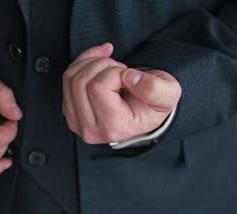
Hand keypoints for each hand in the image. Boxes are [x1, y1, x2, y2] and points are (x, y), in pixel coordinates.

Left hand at [62, 43, 180, 143]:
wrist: (144, 108)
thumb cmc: (154, 102)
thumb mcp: (168, 94)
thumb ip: (154, 88)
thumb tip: (129, 77)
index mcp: (114, 128)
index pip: (98, 88)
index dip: (114, 72)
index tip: (129, 76)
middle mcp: (91, 129)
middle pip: (80, 82)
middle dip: (102, 65)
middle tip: (120, 69)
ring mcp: (76, 121)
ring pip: (71, 77)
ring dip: (92, 62)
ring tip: (112, 67)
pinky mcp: (69, 109)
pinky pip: (68, 77)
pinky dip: (84, 62)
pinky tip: (100, 63)